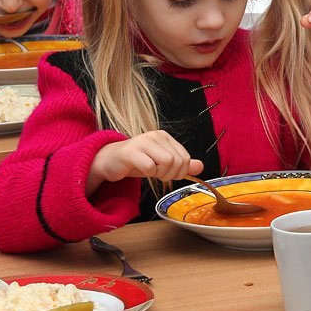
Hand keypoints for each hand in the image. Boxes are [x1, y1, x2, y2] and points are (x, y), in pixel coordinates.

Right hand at [88, 130, 204, 194]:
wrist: (109, 161)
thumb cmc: (137, 162)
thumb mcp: (162, 164)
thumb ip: (181, 164)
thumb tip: (201, 166)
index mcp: (164, 137)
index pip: (185, 157)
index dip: (180, 172)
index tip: (168, 174)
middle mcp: (155, 136)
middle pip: (177, 161)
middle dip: (170, 174)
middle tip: (158, 175)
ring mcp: (142, 142)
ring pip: (166, 163)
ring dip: (159, 174)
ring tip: (150, 171)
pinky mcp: (130, 152)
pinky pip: (149, 167)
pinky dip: (148, 174)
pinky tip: (140, 169)